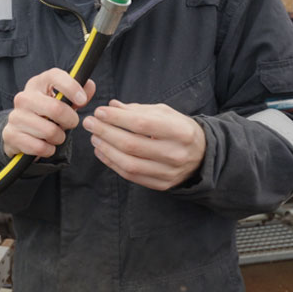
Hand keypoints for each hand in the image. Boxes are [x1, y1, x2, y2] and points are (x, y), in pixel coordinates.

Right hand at [2, 68, 95, 157]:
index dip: (72, 87)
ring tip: (56, 135)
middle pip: (56, 108)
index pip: (55, 76)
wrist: (20, 132)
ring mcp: (15, 116)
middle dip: (70, 120)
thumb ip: (79, 94)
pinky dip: (48, 150)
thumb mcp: (63, 102)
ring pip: (49, 131)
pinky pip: (39, 147)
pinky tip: (46, 145)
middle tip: (71, 124)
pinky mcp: (11, 135)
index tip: (82, 100)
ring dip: (59, 137)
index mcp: (37, 83)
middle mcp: (24, 97)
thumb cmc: (46, 114)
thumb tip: (90, 85)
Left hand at [82, 100, 205, 189]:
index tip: (99, 111)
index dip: (117, 118)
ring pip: (129, 163)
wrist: (202, 155)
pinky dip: (112, 163)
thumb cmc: (179, 129)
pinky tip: (102, 152)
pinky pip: (131, 176)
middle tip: (90, 123)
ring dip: (106, 149)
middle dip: (105, 132)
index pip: (142, 124)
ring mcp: (169, 172)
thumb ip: (138, 109)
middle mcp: (176, 154)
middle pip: (132, 145)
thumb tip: (111, 106)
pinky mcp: (161, 185)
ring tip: (94, 137)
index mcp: (180, 131)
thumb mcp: (165, 113)